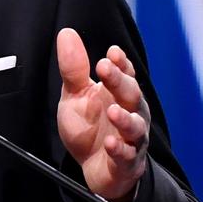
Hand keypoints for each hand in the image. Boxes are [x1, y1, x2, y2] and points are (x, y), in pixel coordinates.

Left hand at [55, 27, 149, 201]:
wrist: (94, 168)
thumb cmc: (89, 128)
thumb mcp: (75, 96)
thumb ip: (74, 69)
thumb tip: (67, 33)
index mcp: (118, 94)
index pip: (125, 74)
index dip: (121, 64)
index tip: (112, 53)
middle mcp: (131, 113)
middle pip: (131, 95)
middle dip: (120, 81)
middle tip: (105, 68)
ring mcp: (131, 139)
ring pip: (136, 127)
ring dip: (126, 119)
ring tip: (114, 110)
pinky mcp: (127, 163)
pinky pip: (127, 156)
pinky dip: (120, 150)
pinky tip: (110, 143)